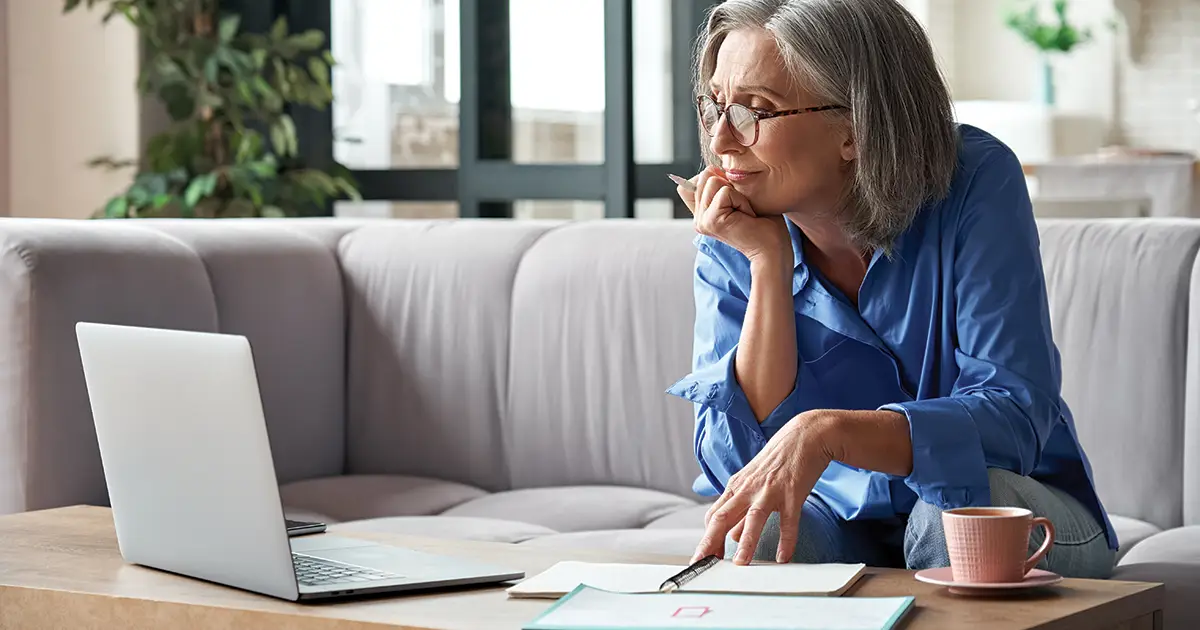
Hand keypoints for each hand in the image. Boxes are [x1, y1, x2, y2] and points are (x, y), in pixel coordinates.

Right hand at [674, 167, 790, 263]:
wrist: (772, 249)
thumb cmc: (763, 223)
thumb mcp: (739, 197)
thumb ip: (721, 185)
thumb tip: (712, 169)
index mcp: (702, 213)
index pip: (694, 181)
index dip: (717, 180)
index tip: (735, 202)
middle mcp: (698, 218)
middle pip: (705, 176)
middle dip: (730, 185)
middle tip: (742, 208)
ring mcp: (702, 221)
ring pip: (713, 180)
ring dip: (737, 193)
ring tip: (744, 212)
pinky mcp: (711, 221)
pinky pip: (725, 192)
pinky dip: (741, 200)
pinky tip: (747, 216)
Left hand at [692, 411, 835, 564]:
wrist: (805, 435)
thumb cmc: (778, 460)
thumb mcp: (754, 483)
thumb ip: (741, 510)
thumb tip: (731, 536)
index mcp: (736, 487)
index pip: (713, 515)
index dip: (706, 538)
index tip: (703, 557)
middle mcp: (748, 488)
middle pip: (722, 517)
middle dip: (710, 542)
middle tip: (703, 563)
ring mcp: (770, 490)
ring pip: (753, 519)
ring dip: (746, 543)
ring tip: (741, 564)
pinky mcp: (792, 492)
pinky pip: (788, 520)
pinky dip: (786, 540)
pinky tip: (783, 557)